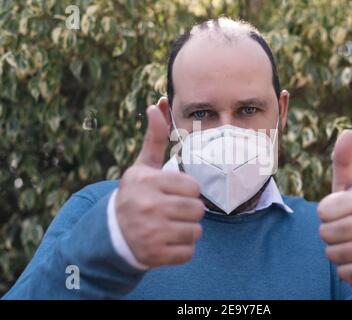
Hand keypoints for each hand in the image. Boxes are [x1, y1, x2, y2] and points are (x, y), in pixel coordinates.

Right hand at [115, 100, 204, 268]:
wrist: (113, 234)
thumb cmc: (135, 195)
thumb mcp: (142, 167)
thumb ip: (154, 138)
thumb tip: (157, 104)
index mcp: (148, 182)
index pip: (193, 187)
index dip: (188, 191)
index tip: (175, 193)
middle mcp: (148, 207)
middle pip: (197, 210)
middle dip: (189, 211)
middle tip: (173, 211)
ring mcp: (151, 233)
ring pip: (195, 232)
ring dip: (187, 230)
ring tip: (170, 226)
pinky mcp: (154, 256)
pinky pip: (188, 253)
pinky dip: (182, 250)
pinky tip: (166, 242)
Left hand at [317, 130, 351, 284]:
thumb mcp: (350, 188)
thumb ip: (343, 162)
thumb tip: (347, 131)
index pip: (322, 210)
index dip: (326, 214)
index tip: (341, 212)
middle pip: (325, 232)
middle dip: (329, 234)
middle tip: (346, 231)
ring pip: (331, 253)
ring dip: (336, 251)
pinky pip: (342, 272)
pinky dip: (345, 269)